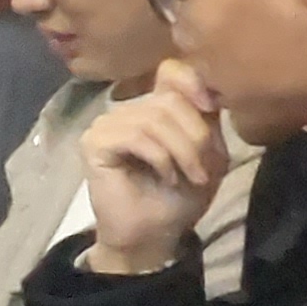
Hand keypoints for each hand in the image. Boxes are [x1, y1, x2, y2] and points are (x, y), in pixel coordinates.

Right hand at [82, 64, 229, 277]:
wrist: (154, 234)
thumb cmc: (180, 196)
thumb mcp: (208, 153)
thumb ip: (206, 118)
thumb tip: (211, 90)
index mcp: (155, 107)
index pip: (171, 70)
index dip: (193, 81)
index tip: (211, 107)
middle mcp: (129, 109)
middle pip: (170, 100)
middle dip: (196, 137)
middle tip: (203, 170)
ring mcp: (108, 124)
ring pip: (155, 119)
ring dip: (183, 152)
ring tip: (188, 177)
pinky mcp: (95, 142)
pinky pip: (136, 136)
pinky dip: (160, 158)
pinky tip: (165, 176)